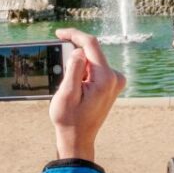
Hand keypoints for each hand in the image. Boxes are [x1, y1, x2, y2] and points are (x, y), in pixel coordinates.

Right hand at [50, 28, 125, 161]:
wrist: (78, 139)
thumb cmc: (69, 119)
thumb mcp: (66, 94)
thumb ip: (74, 70)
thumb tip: (80, 51)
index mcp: (105, 77)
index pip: (91, 44)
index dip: (74, 35)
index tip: (58, 33)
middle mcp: (114, 77)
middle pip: (92, 52)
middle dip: (73, 55)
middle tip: (59, 72)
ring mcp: (115, 81)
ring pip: (92, 60)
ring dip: (77, 66)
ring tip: (68, 86)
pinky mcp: (111, 84)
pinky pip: (94, 68)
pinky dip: (82, 72)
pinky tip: (75, 87)